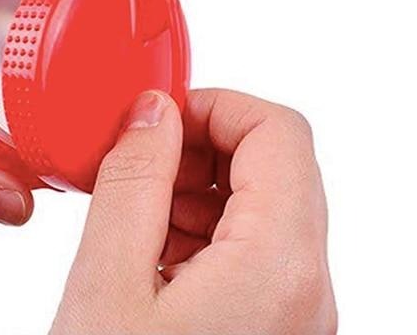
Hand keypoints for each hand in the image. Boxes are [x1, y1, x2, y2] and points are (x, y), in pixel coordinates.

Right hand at [51, 89, 336, 333]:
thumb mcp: (109, 284)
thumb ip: (135, 178)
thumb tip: (153, 112)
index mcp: (279, 267)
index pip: (278, 131)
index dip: (216, 105)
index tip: (161, 115)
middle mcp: (307, 291)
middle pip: (277, 165)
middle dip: (203, 147)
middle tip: (140, 162)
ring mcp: (298, 316)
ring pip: (266, 206)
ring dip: (200, 189)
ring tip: (138, 213)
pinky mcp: (276, 331)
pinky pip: (254, 251)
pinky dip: (203, 232)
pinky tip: (153, 256)